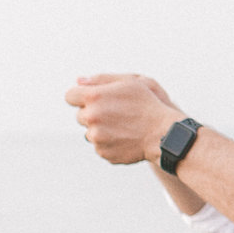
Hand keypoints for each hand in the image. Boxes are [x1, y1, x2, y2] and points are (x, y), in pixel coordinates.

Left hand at [64, 73, 182, 164]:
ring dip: (100, 128)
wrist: (163, 133)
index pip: (70, 96)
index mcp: (94, 97)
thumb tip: (78, 81)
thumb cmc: (147, 104)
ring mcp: (96, 137)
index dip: (81, 96)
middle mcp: (91, 117)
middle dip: (93, 113)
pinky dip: (109, 142)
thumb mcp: (128, 83)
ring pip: (89, 132)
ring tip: (122, 125)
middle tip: (115, 112)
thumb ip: (100, 80)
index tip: (92, 99)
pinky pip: (99, 145)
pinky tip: (125, 137)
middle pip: (80, 115)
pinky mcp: (102, 152)